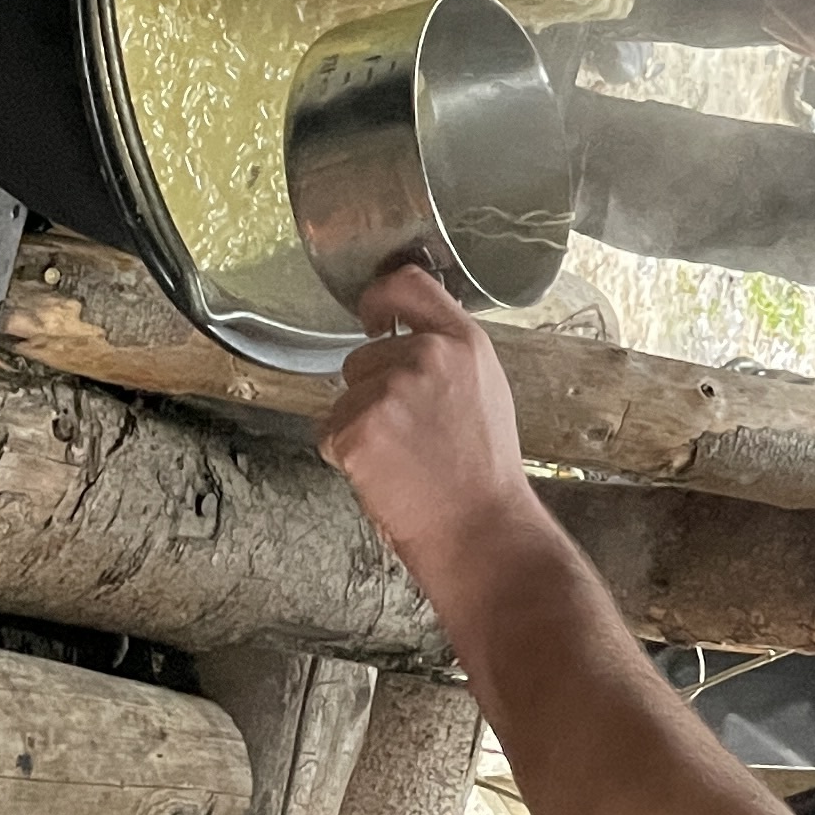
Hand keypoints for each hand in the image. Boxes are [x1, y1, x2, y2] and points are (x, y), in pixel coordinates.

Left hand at [319, 264, 544, 586]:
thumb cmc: (484, 474)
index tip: (372, 314)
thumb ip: (447, 358)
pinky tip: (384, 474)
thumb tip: (408, 342)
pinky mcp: (356, 428)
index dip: (380, 297)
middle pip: (364, 355)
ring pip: (344, 398)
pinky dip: (345, 456)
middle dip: (371, 392)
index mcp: (462, 343)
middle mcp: (425, 356)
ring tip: (401, 459)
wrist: (480, 530)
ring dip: (358, 426)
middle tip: (409, 436)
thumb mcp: (484, 392)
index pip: (408, 285)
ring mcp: (388, 391)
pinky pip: (329, 432)